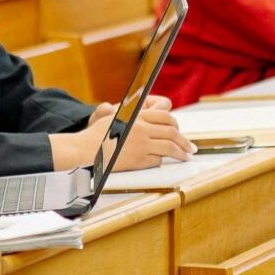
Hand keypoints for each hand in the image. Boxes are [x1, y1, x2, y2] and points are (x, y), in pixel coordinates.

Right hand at [52, 96, 194, 170]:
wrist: (84, 151)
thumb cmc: (95, 135)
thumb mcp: (114, 118)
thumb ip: (133, 115)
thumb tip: (150, 112)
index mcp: (136, 115)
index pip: (165, 115)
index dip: (175, 123)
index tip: (179, 130)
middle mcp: (141, 128)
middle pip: (171, 131)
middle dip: (184, 140)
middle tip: (190, 146)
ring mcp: (141, 144)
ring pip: (169, 146)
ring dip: (181, 152)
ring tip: (186, 156)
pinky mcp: (138, 160)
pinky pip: (157, 159)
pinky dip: (162, 160)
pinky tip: (164, 162)